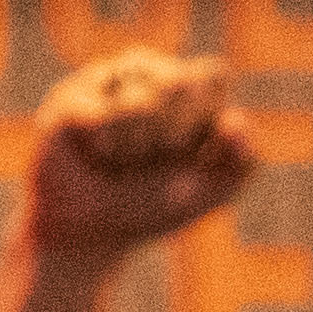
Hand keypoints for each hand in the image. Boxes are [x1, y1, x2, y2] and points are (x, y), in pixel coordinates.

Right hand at [18, 49, 259, 262]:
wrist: (87, 236)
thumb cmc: (148, 209)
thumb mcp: (210, 194)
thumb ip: (242, 162)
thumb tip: (237, 122)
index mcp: (187, 94)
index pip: (210, 75)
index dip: (203, 111)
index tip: (190, 148)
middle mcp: (147, 78)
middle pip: (177, 81)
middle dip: (171, 128)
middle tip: (152, 156)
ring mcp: (106, 82)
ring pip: (139, 89)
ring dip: (138, 138)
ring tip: (122, 158)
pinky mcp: (70, 98)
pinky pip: (103, 111)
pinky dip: (108, 140)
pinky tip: (100, 152)